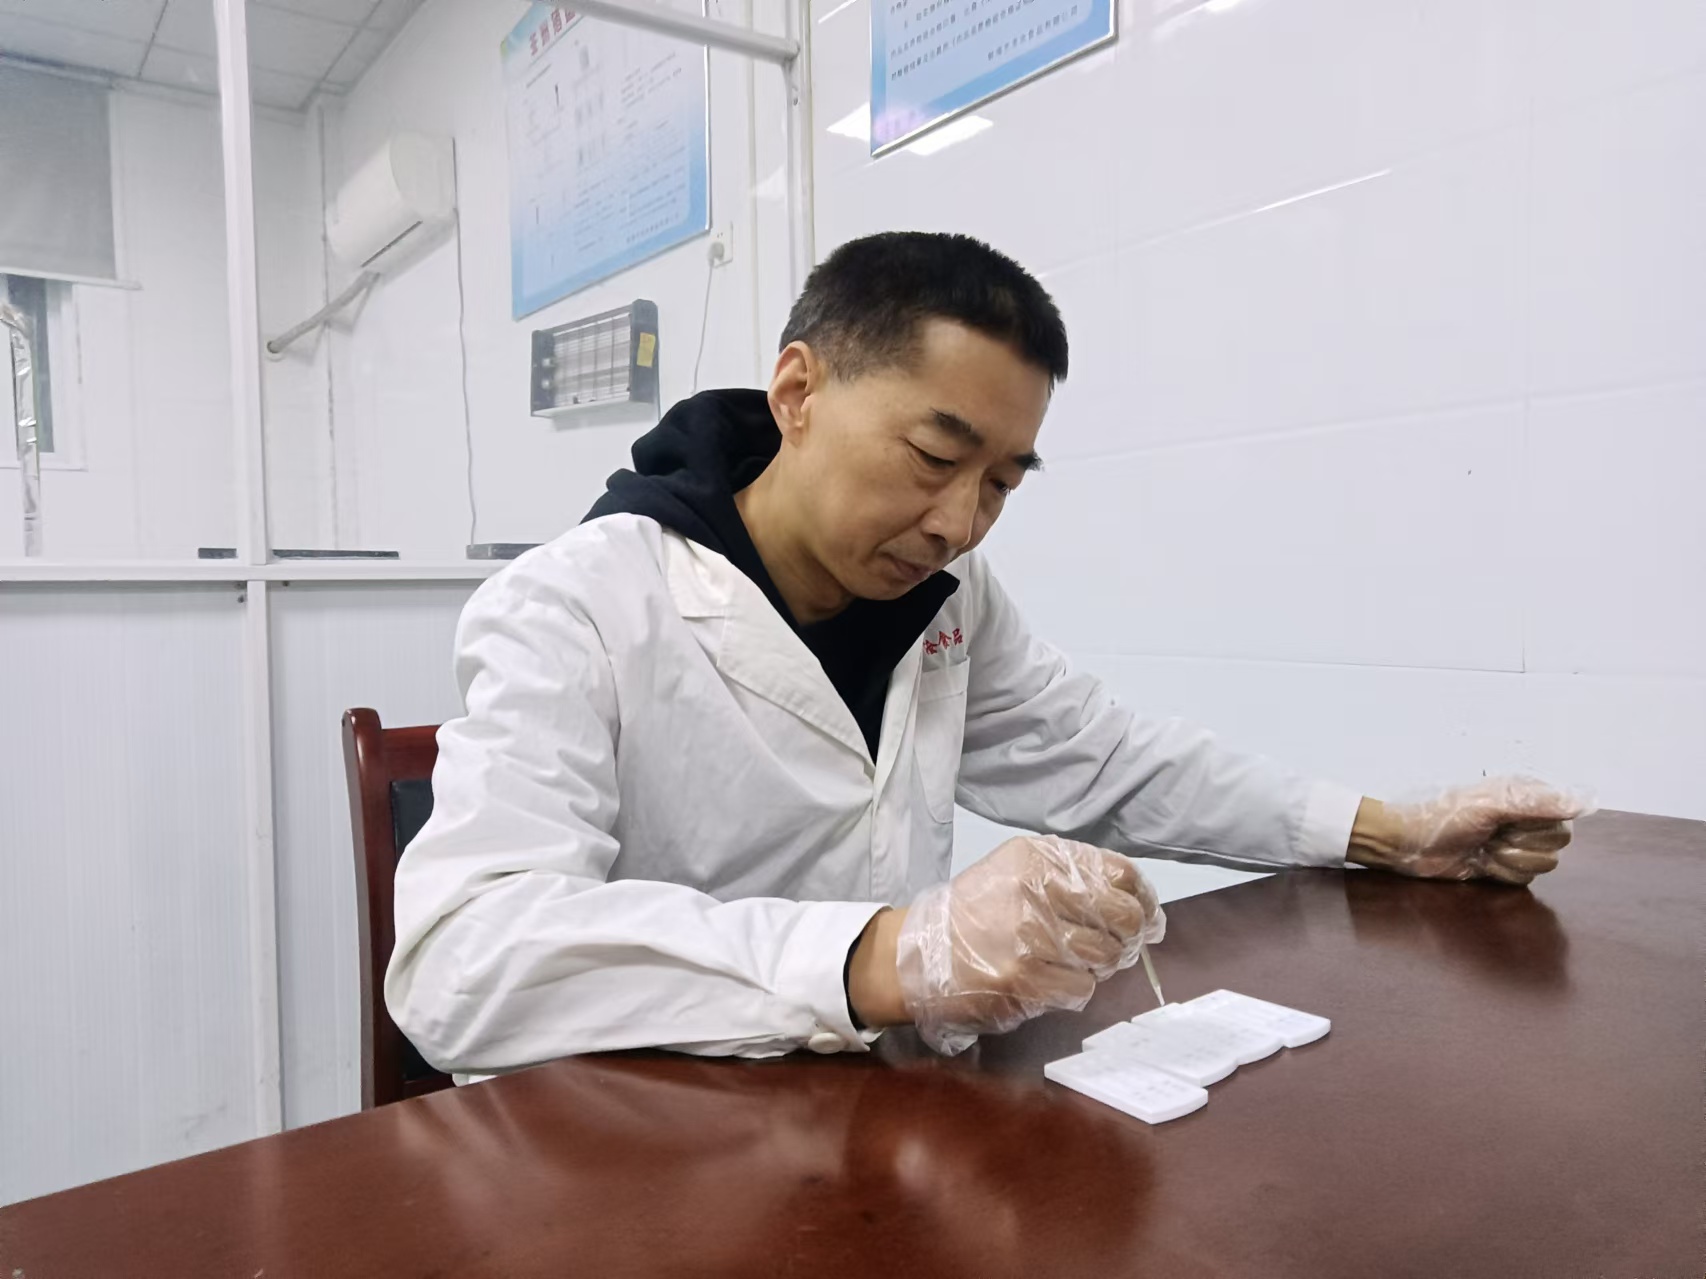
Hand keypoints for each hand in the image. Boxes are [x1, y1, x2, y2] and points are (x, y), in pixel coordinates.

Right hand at [887, 834, 1164, 1054]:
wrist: (920, 955)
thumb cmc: (976, 914)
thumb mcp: (1017, 872)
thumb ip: (1075, 878)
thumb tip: (1145, 911)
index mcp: (1037, 857)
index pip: (1120, 874)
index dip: (1144, 900)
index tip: (1147, 917)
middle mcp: (1035, 890)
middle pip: (1122, 918)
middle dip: (1128, 938)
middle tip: (1114, 947)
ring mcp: (1029, 936)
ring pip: (1106, 957)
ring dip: (1097, 966)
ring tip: (1068, 962)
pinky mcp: (1024, 978)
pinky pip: (1082, 988)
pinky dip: (1074, 989)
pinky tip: (1048, 980)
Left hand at [1348, 777, 1594, 885]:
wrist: (1408, 843)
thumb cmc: (1442, 815)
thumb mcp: (1490, 804)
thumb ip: (1540, 803)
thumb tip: (1588, 801)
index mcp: (1525, 794)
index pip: (1564, 817)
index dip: (1539, 825)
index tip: (1510, 822)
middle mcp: (1525, 817)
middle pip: (1558, 843)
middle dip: (1522, 844)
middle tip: (1491, 835)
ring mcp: (1515, 842)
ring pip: (1545, 864)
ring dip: (1510, 860)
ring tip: (1483, 849)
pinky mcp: (1504, 866)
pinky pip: (1525, 878)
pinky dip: (1501, 874)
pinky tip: (1480, 863)